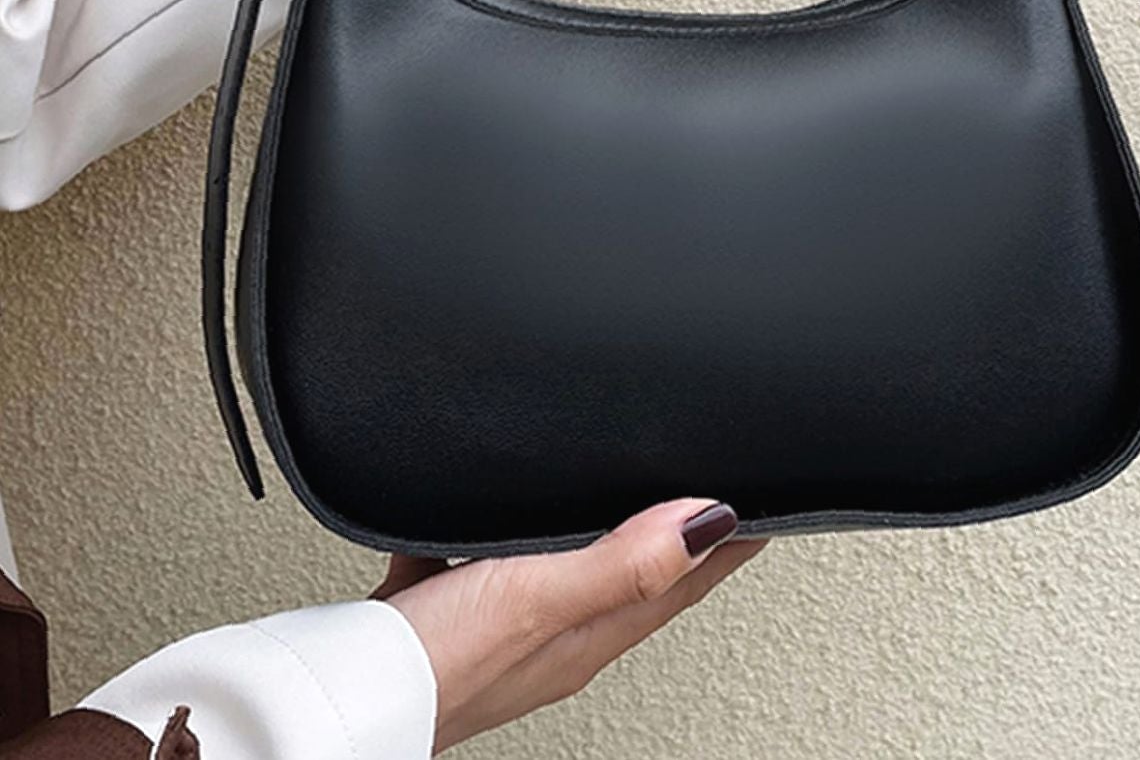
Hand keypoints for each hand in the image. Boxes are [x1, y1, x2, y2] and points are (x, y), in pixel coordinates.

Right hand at [384, 499, 765, 751]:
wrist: (332, 696)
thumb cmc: (434, 661)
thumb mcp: (536, 597)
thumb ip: (621, 564)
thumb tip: (707, 523)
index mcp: (591, 631)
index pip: (686, 576)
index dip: (729, 534)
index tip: (769, 496)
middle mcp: (558, 631)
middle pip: (637, 569)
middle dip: (675, 522)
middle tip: (710, 482)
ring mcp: (504, 622)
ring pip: (568, 561)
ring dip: (597, 523)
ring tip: (624, 481)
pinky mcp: (452, 609)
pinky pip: (489, 555)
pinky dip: (502, 526)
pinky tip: (488, 497)